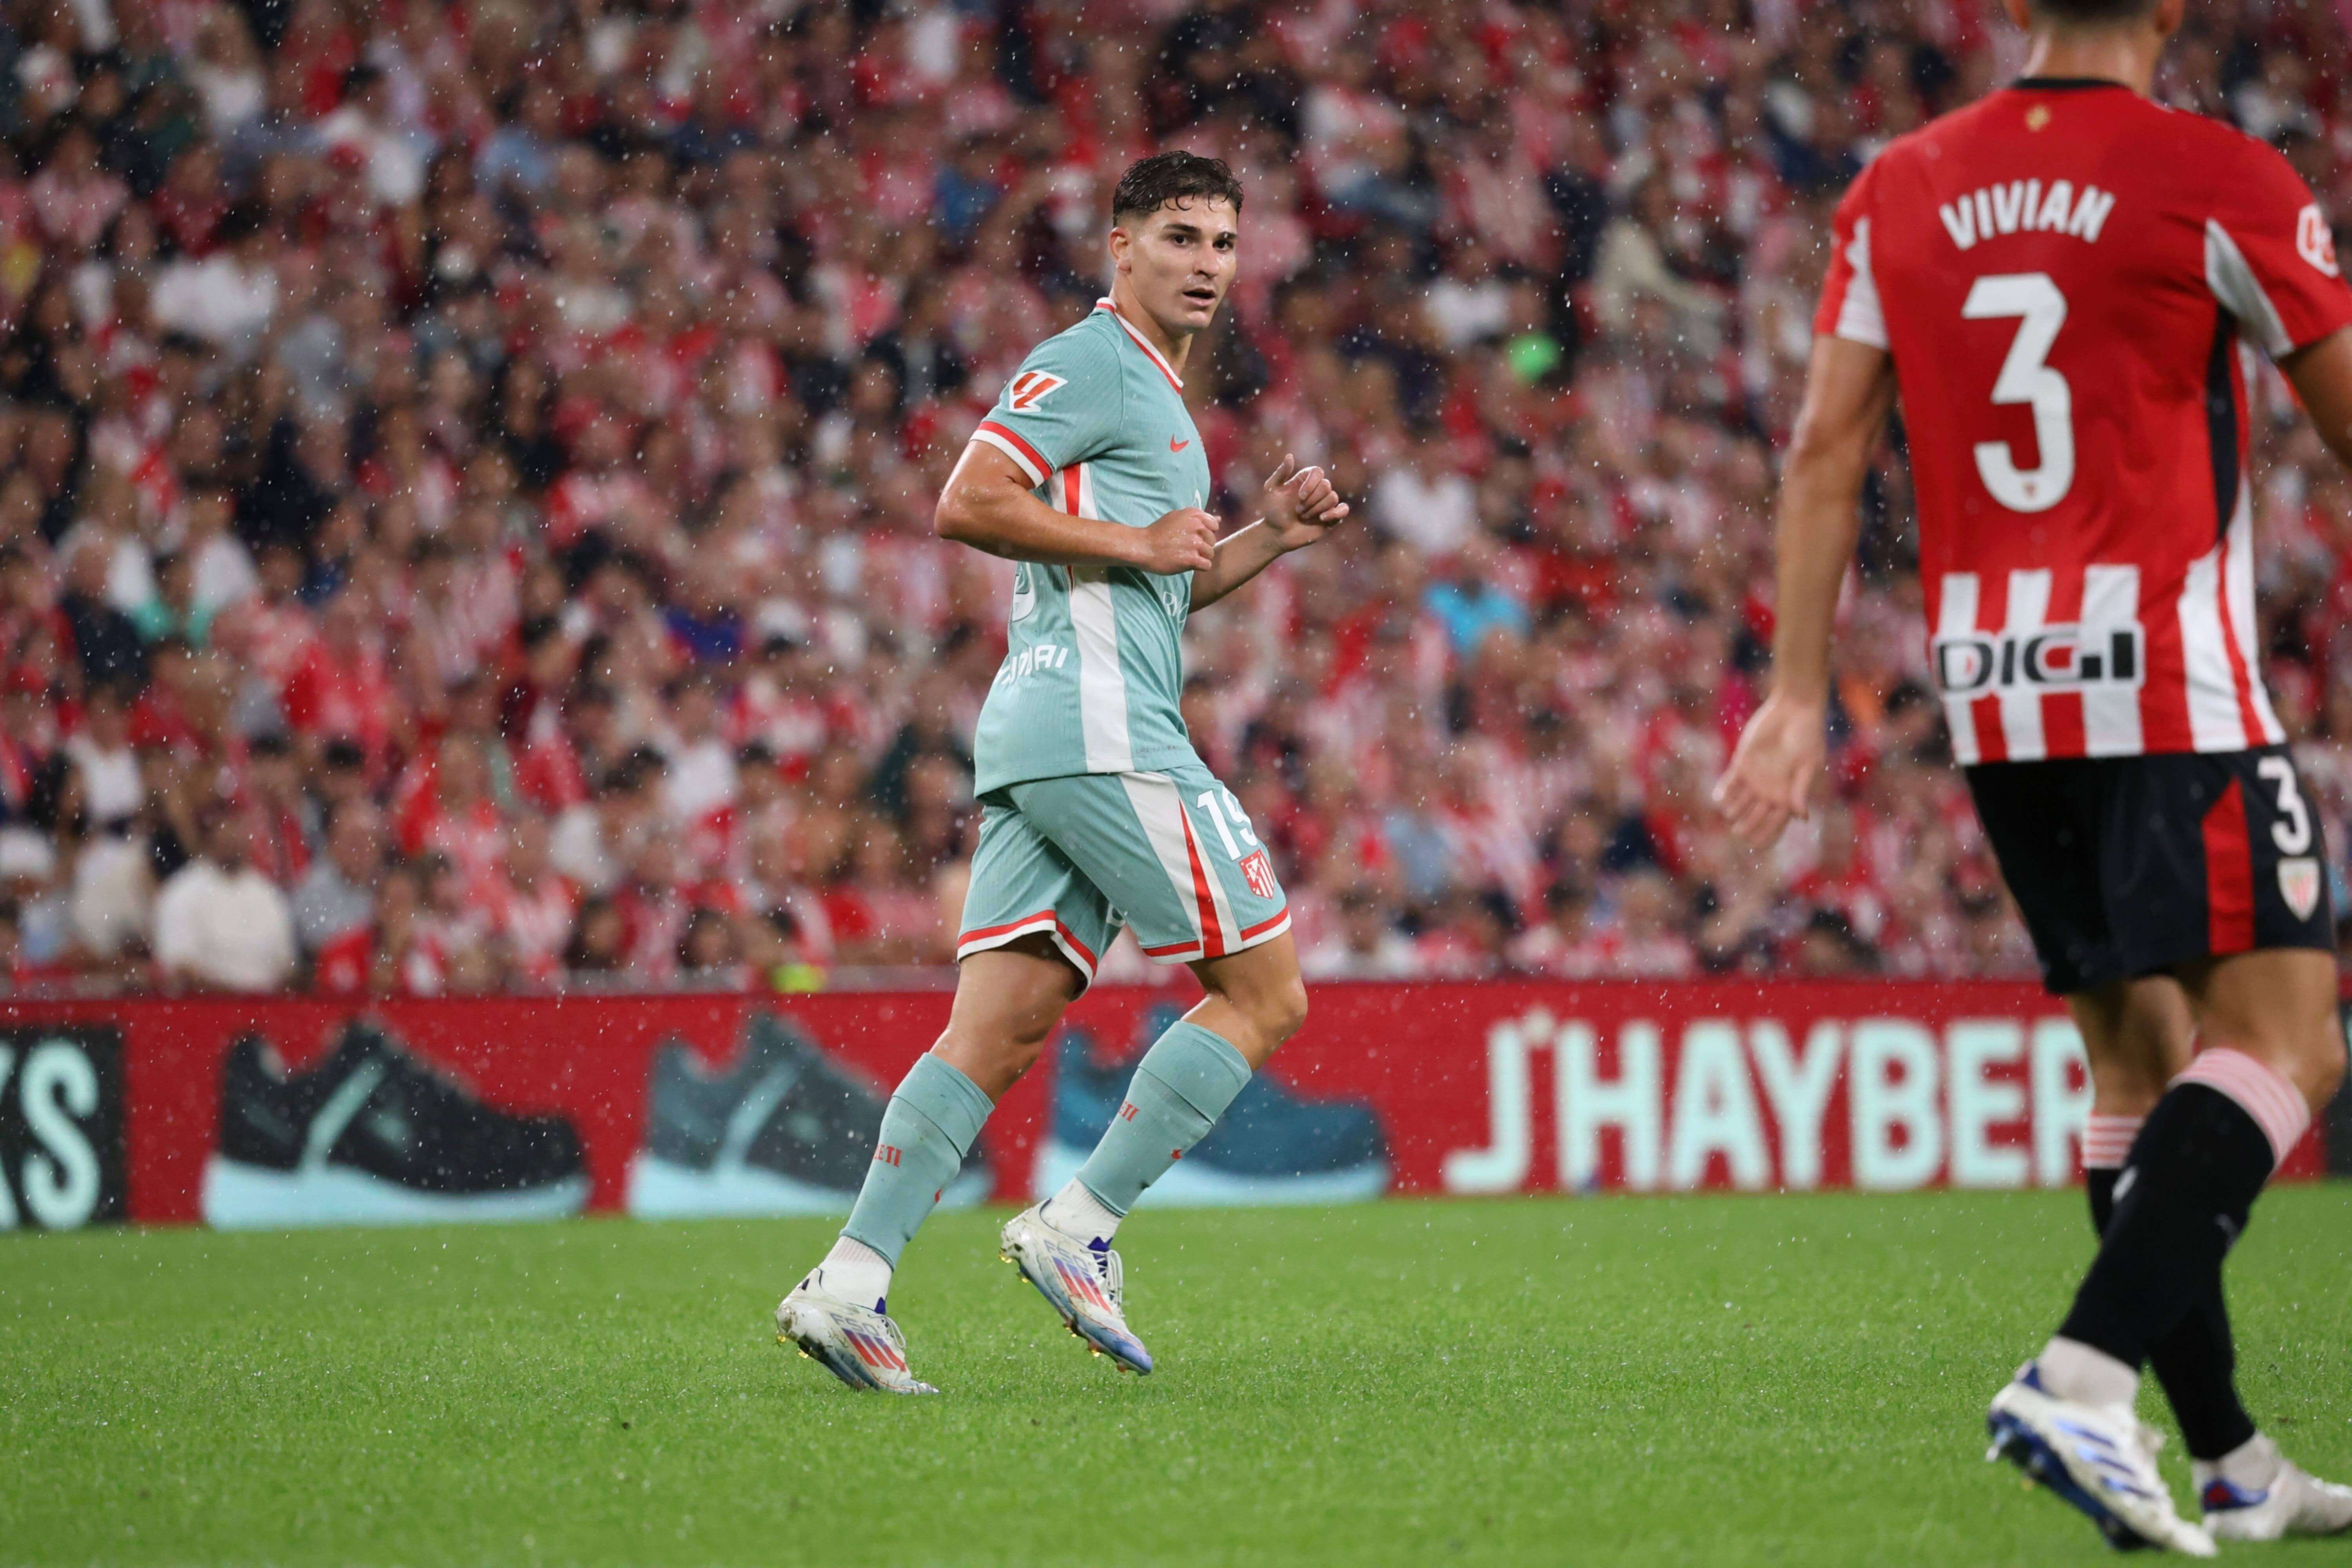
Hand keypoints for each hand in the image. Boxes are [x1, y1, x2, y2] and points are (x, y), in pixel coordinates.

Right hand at [1133, 506, 1219, 573]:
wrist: (1143, 546)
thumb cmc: (1158, 532)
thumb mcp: (1177, 517)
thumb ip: (1198, 518)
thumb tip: (1219, 519)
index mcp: (1194, 515)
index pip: (1214, 525)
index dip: (1205, 533)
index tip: (1194, 536)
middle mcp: (1197, 527)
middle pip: (1213, 540)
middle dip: (1203, 545)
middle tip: (1187, 548)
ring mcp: (1195, 543)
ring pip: (1210, 553)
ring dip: (1201, 557)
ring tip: (1186, 556)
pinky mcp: (1191, 559)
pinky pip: (1207, 565)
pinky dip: (1199, 567)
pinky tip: (1189, 564)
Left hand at [1259, 455, 1350, 549]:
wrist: (1276, 534)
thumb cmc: (1272, 511)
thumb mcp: (1271, 489)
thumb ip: (1281, 473)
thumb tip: (1290, 456)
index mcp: (1305, 480)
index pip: (1318, 472)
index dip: (1311, 483)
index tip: (1300, 496)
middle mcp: (1317, 490)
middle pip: (1326, 486)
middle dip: (1311, 500)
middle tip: (1297, 510)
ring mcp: (1325, 503)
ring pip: (1333, 498)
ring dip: (1316, 509)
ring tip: (1303, 517)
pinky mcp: (1331, 518)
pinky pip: (1343, 510)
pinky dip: (1336, 513)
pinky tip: (1322, 518)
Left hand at [1712, 691, 1825, 845]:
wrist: (1794, 710)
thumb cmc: (1808, 737)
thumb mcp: (1809, 764)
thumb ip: (1801, 789)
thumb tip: (1802, 817)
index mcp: (1788, 797)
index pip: (1775, 825)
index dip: (1765, 837)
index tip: (1756, 846)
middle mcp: (1769, 792)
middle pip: (1754, 819)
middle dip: (1746, 827)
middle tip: (1740, 830)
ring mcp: (1754, 779)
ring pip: (1738, 805)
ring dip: (1732, 812)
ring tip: (1731, 814)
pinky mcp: (1741, 764)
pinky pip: (1728, 784)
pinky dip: (1722, 793)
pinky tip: (1719, 799)